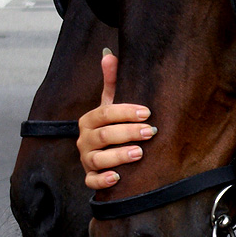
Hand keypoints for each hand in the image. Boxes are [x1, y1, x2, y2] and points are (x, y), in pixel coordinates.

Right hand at [77, 50, 156, 189]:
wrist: (107, 153)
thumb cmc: (113, 126)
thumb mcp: (112, 104)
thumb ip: (112, 82)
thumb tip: (109, 54)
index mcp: (89, 120)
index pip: (105, 113)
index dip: (125, 112)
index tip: (147, 112)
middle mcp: (84, 140)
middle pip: (103, 135)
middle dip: (128, 133)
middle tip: (150, 131)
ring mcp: (86, 160)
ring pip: (98, 159)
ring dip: (119, 156)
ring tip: (140, 153)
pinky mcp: (91, 177)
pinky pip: (92, 182)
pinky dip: (103, 181)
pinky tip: (118, 178)